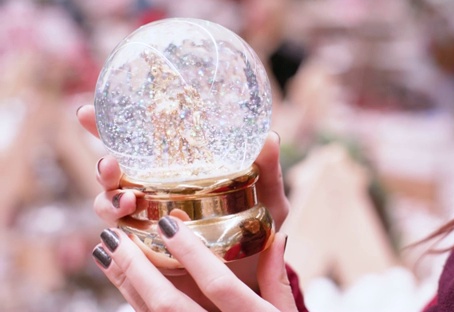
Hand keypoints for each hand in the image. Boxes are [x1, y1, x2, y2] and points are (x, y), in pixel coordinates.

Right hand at [77, 104, 292, 308]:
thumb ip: (268, 173)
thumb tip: (269, 138)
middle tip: (111, 164)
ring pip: (110, 205)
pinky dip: (115, 236)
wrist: (256, 281)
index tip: (87, 112)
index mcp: (179, 173)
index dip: (109, 127)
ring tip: (127, 202)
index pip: (140, 145)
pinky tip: (124, 234)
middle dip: (103, 164)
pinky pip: (119, 244)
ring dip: (109, 200)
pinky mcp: (146, 253)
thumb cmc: (260, 235)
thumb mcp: (269, 202)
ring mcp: (147, 223)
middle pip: (116, 173)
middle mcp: (155, 193)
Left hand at [92, 220, 296, 310]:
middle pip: (168, 304)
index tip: (169, 222)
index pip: (218, 284)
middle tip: (115, 234)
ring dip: (124, 284)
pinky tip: (121, 281)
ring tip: (105, 253)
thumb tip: (276, 237)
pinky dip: (132, 302)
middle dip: (137, 268)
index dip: (191, 253)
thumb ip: (277, 280)